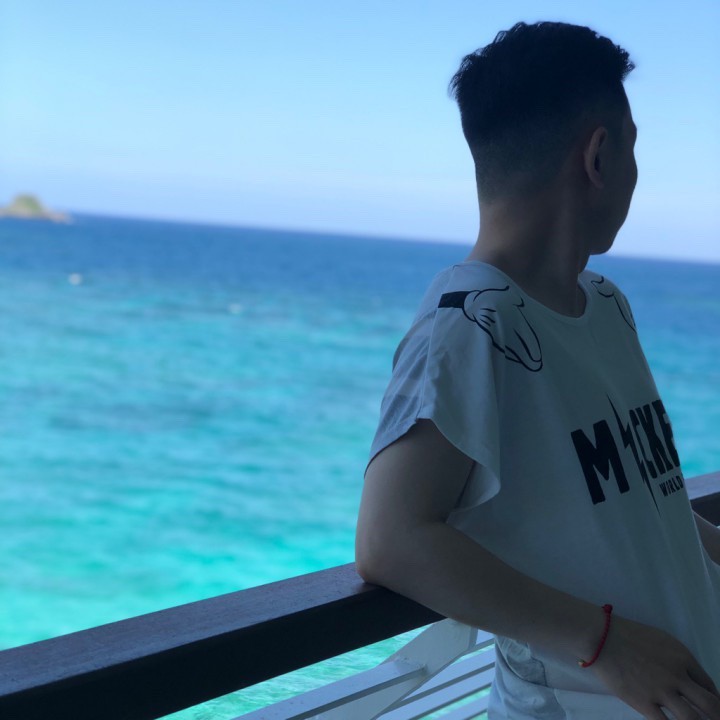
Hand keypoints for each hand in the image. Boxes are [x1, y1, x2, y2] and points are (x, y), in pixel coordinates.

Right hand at [591, 615, 719, 719]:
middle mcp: (678, 676)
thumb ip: (678, 660)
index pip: (709, 686)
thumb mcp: (661, 640)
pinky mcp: (644, 703)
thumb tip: (688, 679)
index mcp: (683, 658)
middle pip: (711, 705)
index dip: (714, 700)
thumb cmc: (629, 635)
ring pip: (693, 719)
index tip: (711, 708)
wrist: (602, 638)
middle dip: (716, 716)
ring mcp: (661, 691)